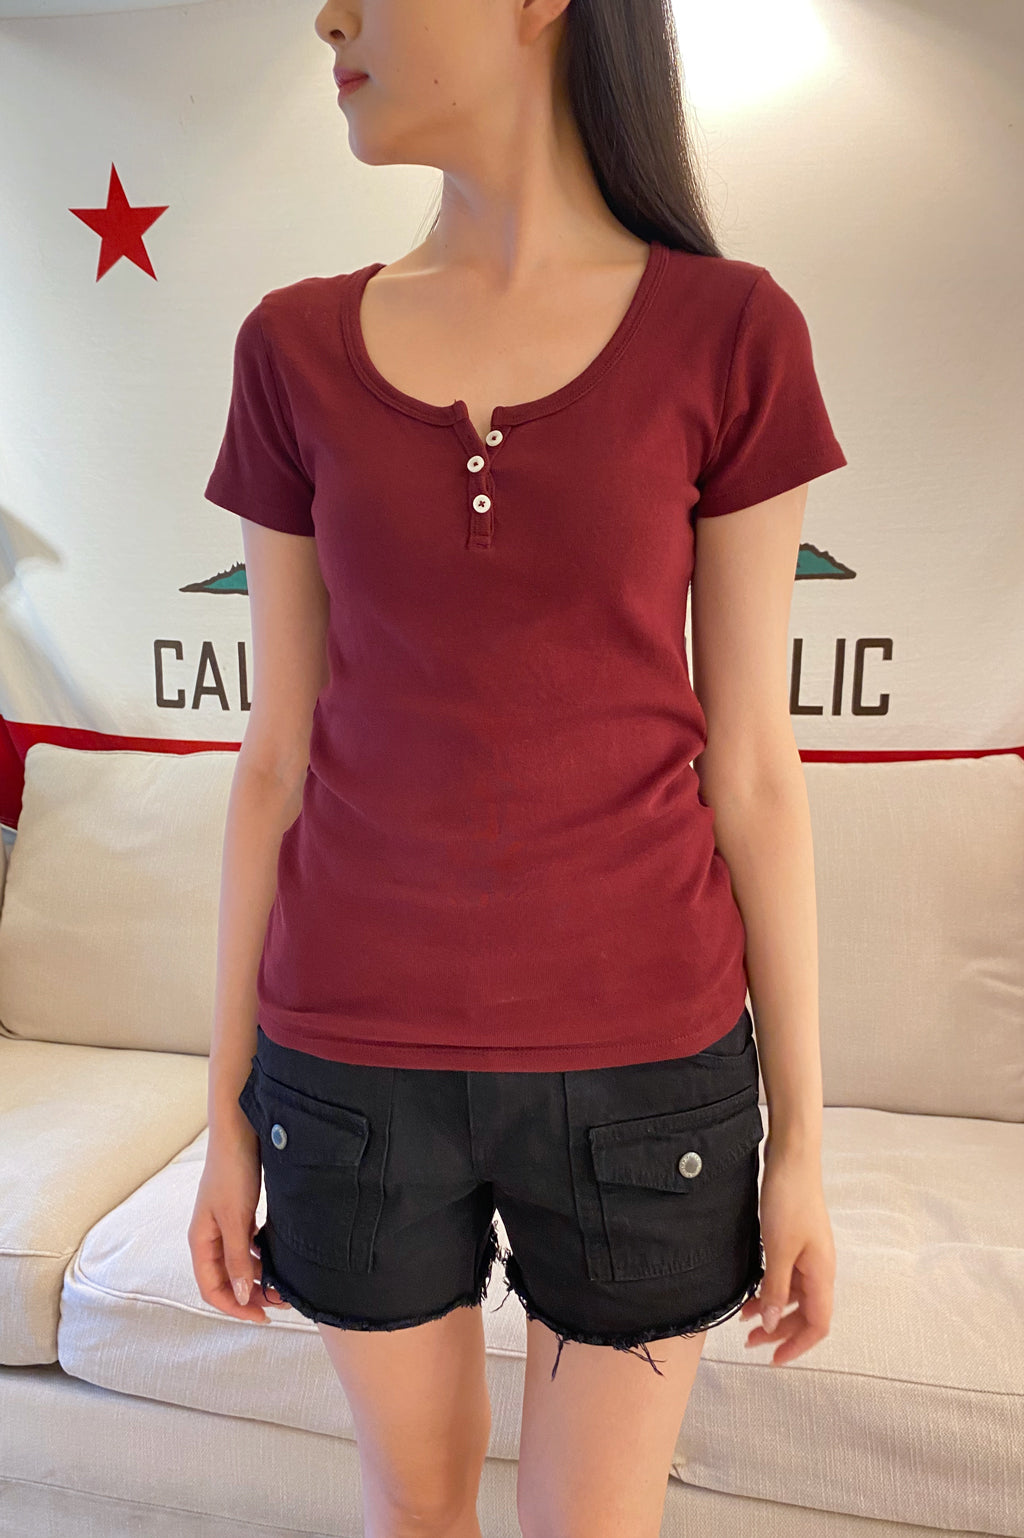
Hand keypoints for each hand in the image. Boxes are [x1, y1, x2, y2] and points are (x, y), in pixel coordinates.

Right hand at [188, 1130, 291, 1323]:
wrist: (239, 1131)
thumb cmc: (232, 1172)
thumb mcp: (236, 1219)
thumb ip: (237, 1258)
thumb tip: (242, 1295)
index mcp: (200, 1240)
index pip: (212, 1289)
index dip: (235, 1307)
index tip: (262, 1317)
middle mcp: (209, 1235)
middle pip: (226, 1279)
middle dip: (250, 1294)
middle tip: (280, 1303)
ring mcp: (223, 1223)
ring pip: (238, 1262)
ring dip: (257, 1276)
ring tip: (282, 1283)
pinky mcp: (238, 1212)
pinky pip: (247, 1244)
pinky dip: (261, 1255)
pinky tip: (277, 1256)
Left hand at [740, 1142, 835, 1364]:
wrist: (791, 1159)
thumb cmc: (789, 1200)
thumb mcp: (778, 1249)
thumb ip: (777, 1289)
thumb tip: (774, 1325)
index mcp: (822, 1274)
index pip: (818, 1325)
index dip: (798, 1346)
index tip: (773, 1359)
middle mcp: (820, 1268)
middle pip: (805, 1314)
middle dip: (780, 1332)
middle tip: (750, 1343)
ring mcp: (809, 1254)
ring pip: (794, 1296)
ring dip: (773, 1311)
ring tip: (745, 1321)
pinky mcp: (796, 1241)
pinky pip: (786, 1277)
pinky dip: (771, 1289)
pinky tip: (751, 1293)